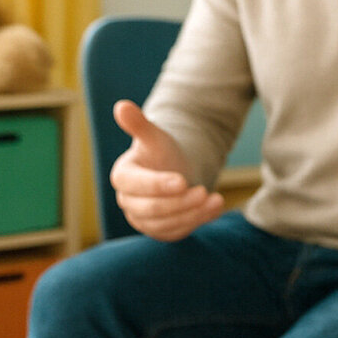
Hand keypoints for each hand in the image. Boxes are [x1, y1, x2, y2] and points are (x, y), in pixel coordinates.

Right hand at [109, 100, 223, 240]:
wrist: (176, 168)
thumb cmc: (162, 152)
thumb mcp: (155, 137)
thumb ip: (139, 124)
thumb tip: (121, 105)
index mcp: (123, 177)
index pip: (135, 185)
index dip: (158, 185)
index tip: (183, 181)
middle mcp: (128, 201)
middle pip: (150, 210)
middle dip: (179, 202)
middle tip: (203, 191)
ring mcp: (143, 219)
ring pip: (165, 224)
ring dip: (192, 214)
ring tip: (215, 200)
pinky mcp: (160, 231)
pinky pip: (177, 232)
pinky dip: (198, 221)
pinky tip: (215, 208)